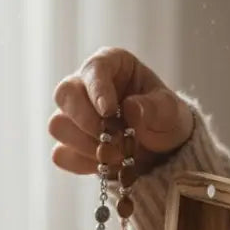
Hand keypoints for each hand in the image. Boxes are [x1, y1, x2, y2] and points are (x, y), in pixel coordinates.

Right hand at [49, 47, 194, 177]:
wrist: (161, 150)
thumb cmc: (164, 119)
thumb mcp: (171, 111)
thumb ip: (155, 107)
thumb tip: (129, 107)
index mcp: (111, 65)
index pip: (94, 69)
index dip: (97, 89)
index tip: (108, 111)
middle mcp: (85, 86)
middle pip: (64, 94)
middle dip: (85, 120)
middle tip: (110, 137)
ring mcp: (72, 115)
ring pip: (58, 126)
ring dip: (86, 145)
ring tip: (116, 154)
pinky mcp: (69, 144)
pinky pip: (61, 154)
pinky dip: (82, 163)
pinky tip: (105, 164)